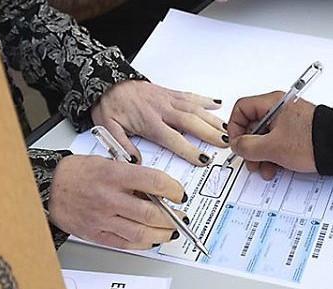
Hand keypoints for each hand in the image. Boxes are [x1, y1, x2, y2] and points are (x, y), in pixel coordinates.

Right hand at [48, 154, 187, 248]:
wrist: (49, 188)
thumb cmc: (76, 174)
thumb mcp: (107, 162)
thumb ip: (132, 175)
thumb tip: (157, 190)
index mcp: (113, 175)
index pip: (154, 182)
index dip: (173, 189)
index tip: (179, 193)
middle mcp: (109, 198)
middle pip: (151, 213)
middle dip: (173, 218)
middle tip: (181, 217)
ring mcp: (102, 219)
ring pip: (142, 233)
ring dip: (162, 234)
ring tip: (170, 232)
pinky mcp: (96, 234)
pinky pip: (126, 244)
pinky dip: (143, 243)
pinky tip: (151, 239)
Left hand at [91, 80, 227, 165]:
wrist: (106, 82)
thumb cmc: (109, 105)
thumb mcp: (108, 128)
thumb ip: (122, 145)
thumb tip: (135, 162)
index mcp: (148, 122)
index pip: (173, 139)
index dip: (189, 150)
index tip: (202, 159)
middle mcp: (161, 109)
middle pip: (190, 122)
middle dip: (209, 133)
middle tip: (225, 143)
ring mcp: (167, 99)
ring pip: (194, 108)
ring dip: (212, 118)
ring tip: (226, 129)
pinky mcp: (168, 92)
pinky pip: (190, 96)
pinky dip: (204, 100)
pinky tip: (216, 104)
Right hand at [227, 91, 316, 179]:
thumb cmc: (313, 141)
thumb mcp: (272, 147)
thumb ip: (247, 147)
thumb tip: (236, 145)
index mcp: (273, 103)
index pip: (241, 109)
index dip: (234, 128)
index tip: (237, 145)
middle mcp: (280, 109)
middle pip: (252, 125)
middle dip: (249, 147)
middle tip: (251, 161)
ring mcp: (289, 121)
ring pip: (265, 136)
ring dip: (261, 155)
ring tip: (265, 169)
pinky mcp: (298, 132)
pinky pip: (278, 142)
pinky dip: (273, 155)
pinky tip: (276, 168)